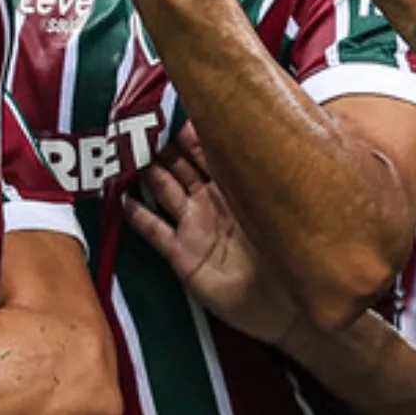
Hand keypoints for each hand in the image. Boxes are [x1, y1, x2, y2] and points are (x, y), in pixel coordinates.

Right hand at [124, 125, 301, 344]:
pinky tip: (121, 197)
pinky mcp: (182, 254)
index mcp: (238, 184)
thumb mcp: (281, 204)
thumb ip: (268, 171)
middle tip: (139, 121)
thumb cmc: (294, 256)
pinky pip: (153, 229)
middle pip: (179, 163)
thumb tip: (274, 122)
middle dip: (160, 142)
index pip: (208, 147)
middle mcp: (212, 200)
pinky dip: (137, 214)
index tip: (172, 107)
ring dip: (145, 171)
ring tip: (123, 149)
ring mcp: (195, 226)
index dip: (190, 128)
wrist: (287, 307)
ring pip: (162, 188)